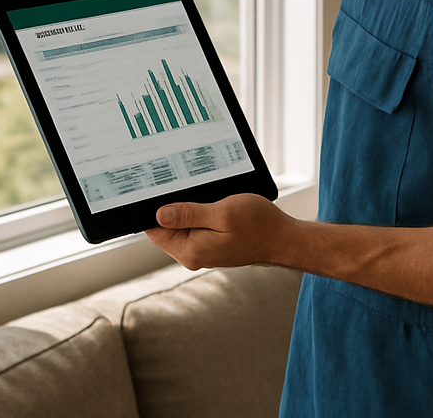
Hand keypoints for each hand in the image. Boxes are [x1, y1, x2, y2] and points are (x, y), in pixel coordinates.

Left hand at [144, 193, 296, 269]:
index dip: (150, 208)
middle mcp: (193, 253)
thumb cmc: (258, 225)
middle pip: (165, 226)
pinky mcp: (210, 242)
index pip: (154, 230)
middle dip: (169, 203)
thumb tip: (159, 214)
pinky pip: (194, 224)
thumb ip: (189, 213)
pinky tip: (207, 198)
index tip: (151, 186)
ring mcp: (202, 249)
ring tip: (197, 189)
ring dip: (184, 205)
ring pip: (180, 223)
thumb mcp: (223, 213)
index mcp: (190, 250)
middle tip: (177, 180)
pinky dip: (196, 209)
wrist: (282, 238)